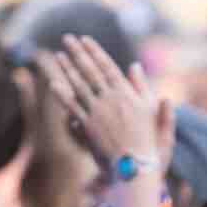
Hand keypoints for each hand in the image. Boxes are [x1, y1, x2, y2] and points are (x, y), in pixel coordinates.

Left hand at [36, 36, 162, 172]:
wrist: (138, 167)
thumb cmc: (150, 142)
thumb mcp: (152, 111)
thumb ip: (143, 87)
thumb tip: (135, 66)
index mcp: (127, 94)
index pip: (107, 66)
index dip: (95, 51)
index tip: (85, 39)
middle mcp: (110, 99)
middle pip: (90, 71)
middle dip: (77, 53)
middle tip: (67, 38)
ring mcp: (98, 112)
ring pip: (79, 86)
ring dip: (67, 69)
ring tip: (58, 55)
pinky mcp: (88, 127)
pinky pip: (73, 107)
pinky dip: (63, 94)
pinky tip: (53, 84)